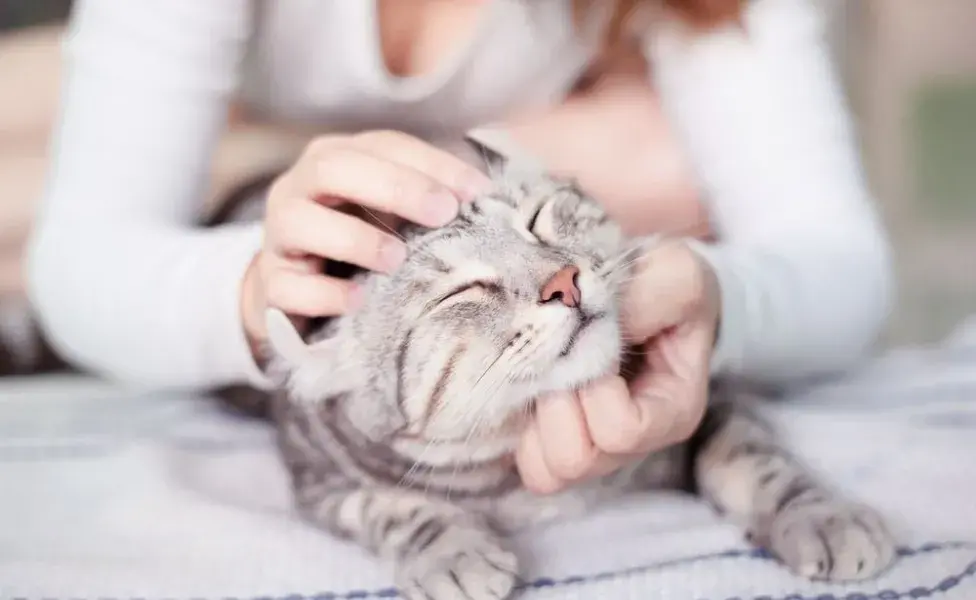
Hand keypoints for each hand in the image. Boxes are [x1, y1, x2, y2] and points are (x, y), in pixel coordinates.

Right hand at [241, 130, 490, 349]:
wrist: (294, 291)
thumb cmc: (355, 241)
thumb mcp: (389, 212)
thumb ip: (427, 200)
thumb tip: (486, 202)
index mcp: (335, 159)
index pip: (383, 146)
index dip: (432, 164)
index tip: (477, 191)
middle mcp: (299, 187)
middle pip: (334, 168)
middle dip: (393, 186)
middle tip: (442, 212)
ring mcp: (279, 236)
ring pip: (300, 221)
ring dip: (354, 238)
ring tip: (397, 259)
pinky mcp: (270, 284)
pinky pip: (289, 286)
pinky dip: (326, 294)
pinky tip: (359, 300)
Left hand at [516, 241, 720, 493]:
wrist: (634, 287)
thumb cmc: (661, 284)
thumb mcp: (675, 273)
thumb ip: (651, 292)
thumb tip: (594, 317)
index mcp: (672, 412)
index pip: (619, 430)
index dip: (593, 384)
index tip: (592, 337)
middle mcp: (634, 447)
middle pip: (577, 460)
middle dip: (556, 399)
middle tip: (558, 352)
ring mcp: (593, 452)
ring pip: (548, 472)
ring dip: (535, 415)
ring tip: (544, 368)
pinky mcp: (556, 446)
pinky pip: (528, 467)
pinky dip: (520, 428)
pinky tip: (530, 384)